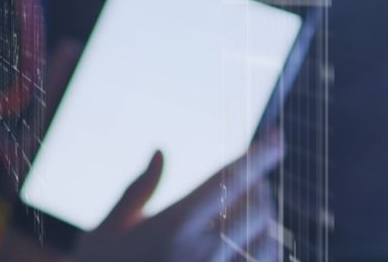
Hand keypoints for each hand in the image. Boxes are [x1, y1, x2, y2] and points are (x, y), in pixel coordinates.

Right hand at [73, 130, 284, 261]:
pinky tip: (249, 245)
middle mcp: (200, 252)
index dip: (258, 155)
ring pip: (267, 240)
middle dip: (258, 186)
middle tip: (250, 181)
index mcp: (172, 225)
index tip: (277, 137)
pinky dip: (264, 252)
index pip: (228, 178)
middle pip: (255, 206)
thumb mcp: (110, 228)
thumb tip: (159, 153)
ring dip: (264, 223)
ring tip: (249, 216)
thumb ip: (139, 190)